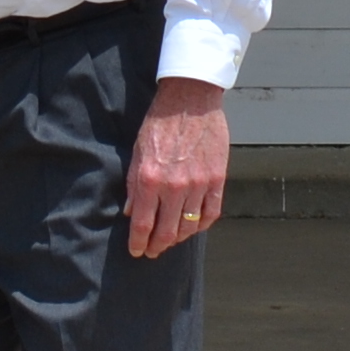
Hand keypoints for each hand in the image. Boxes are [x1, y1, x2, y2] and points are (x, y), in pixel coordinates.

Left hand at [123, 78, 231, 258]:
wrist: (190, 99)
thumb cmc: (160, 123)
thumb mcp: (137, 152)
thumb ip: (134, 185)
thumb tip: (131, 212)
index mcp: (151, 179)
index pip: (144, 225)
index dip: (139, 243)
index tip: (136, 251)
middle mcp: (175, 186)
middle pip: (167, 232)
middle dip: (157, 246)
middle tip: (152, 251)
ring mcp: (199, 184)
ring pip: (190, 227)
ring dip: (178, 238)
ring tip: (171, 239)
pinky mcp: (217, 179)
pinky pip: (212, 214)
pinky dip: (202, 225)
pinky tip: (194, 226)